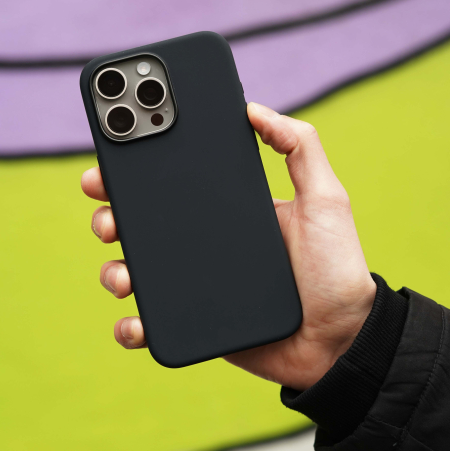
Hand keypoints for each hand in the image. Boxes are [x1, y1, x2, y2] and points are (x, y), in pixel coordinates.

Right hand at [81, 102, 376, 390]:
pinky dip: (131, 324)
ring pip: (134, 271)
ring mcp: (194, 285)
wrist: (342, 342)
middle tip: (107, 210)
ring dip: (114, 268)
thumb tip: (254, 108)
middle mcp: (202, 244)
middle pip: (140, 223)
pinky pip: (150, 323)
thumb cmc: (337, 269)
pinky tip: (135, 321)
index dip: (136, 165)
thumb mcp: (325, 198)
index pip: (172, 179)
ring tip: (123, 274)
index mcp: (226, 209)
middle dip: (110, 212)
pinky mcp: (194, 325)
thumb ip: (300, 147)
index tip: (113, 149)